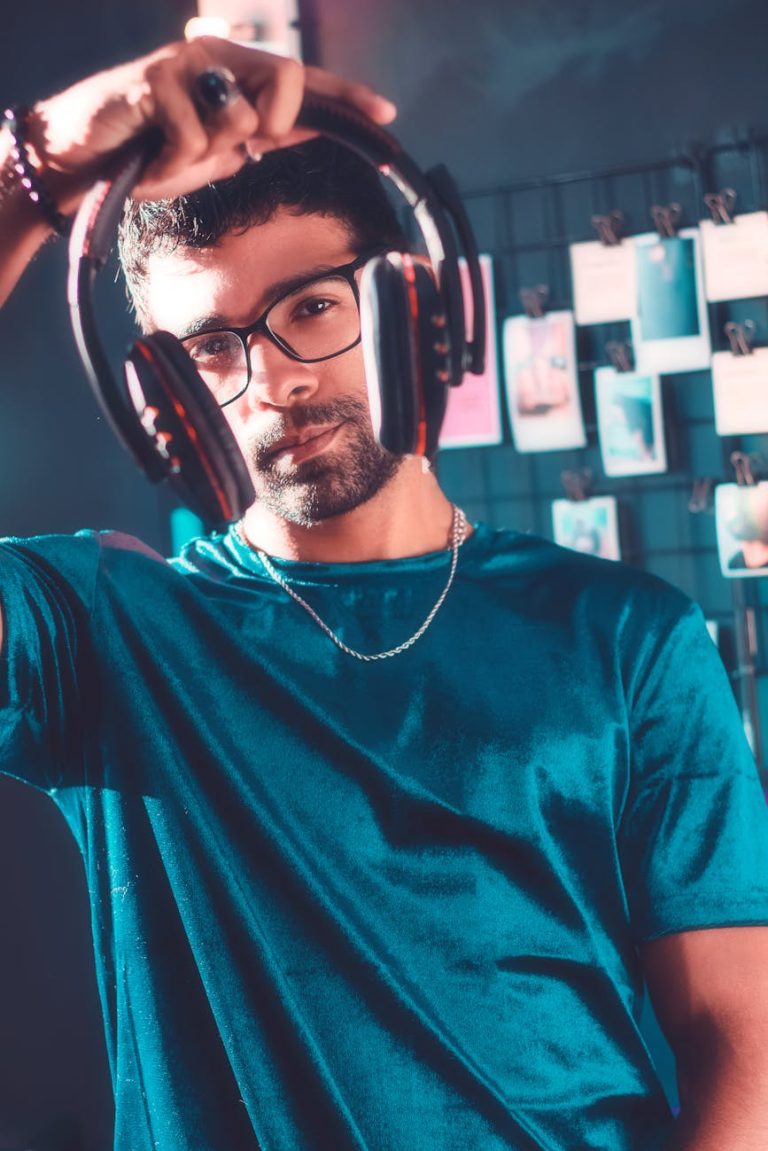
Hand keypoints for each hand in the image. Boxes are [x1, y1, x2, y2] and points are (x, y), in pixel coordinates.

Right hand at [23, 36, 396, 205]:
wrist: (82, 162)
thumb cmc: (148, 155)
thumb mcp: (215, 154)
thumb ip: (258, 138)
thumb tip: (304, 130)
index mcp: (233, 72)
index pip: (301, 80)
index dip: (345, 94)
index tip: (385, 115)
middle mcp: (215, 57)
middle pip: (285, 80)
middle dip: (272, 124)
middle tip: (237, 147)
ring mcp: (184, 63)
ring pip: (238, 118)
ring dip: (206, 154)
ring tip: (169, 152)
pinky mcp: (153, 80)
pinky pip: (193, 137)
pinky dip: (172, 162)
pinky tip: (150, 156)